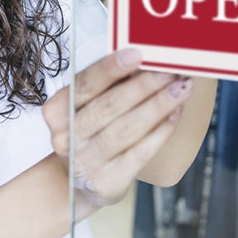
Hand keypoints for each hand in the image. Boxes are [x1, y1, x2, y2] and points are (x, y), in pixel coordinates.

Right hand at [41, 48, 192, 209]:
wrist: (77, 183)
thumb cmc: (87, 134)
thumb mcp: (85, 107)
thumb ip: (106, 85)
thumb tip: (143, 60)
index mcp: (57, 111)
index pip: (85, 84)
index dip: (111, 68)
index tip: (137, 54)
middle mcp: (66, 137)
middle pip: (109, 106)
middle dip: (144, 85)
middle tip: (170, 71)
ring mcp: (85, 162)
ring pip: (127, 128)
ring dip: (158, 105)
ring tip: (180, 89)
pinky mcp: (107, 182)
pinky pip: (139, 153)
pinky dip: (160, 131)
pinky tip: (175, 114)